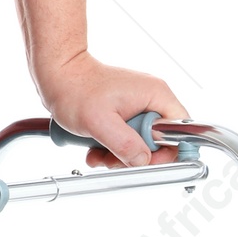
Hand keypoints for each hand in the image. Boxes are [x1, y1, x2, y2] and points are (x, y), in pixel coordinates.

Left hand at [38, 53, 188, 167]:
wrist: (56, 75)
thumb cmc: (75, 89)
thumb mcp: (100, 122)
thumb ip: (125, 144)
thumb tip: (143, 161)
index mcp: (156, 94)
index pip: (181, 129)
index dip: (167, 151)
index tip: (145, 161)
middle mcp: (151, 99)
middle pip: (158, 141)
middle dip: (134, 156)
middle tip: (112, 158)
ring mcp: (137, 105)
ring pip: (140, 143)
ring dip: (118, 155)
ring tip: (98, 153)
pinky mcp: (124, 112)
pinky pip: (126, 138)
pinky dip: (110, 148)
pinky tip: (94, 148)